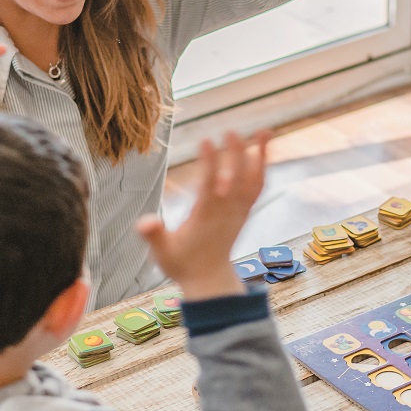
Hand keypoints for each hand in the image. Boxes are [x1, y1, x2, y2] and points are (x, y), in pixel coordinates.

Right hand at [137, 131, 269, 300]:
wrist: (209, 279)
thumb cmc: (182, 263)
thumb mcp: (162, 252)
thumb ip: (154, 236)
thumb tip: (144, 222)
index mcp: (205, 218)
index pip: (210, 186)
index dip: (210, 163)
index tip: (206, 140)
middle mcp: (226, 213)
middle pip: (236, 179)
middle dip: (236, 155)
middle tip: (231, 131)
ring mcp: (239, 212)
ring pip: (254, 181)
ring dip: (261, 157)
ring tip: (266, 132)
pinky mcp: (244, 212)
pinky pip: (258, 188)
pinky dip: (264, 168)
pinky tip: (264, 149)